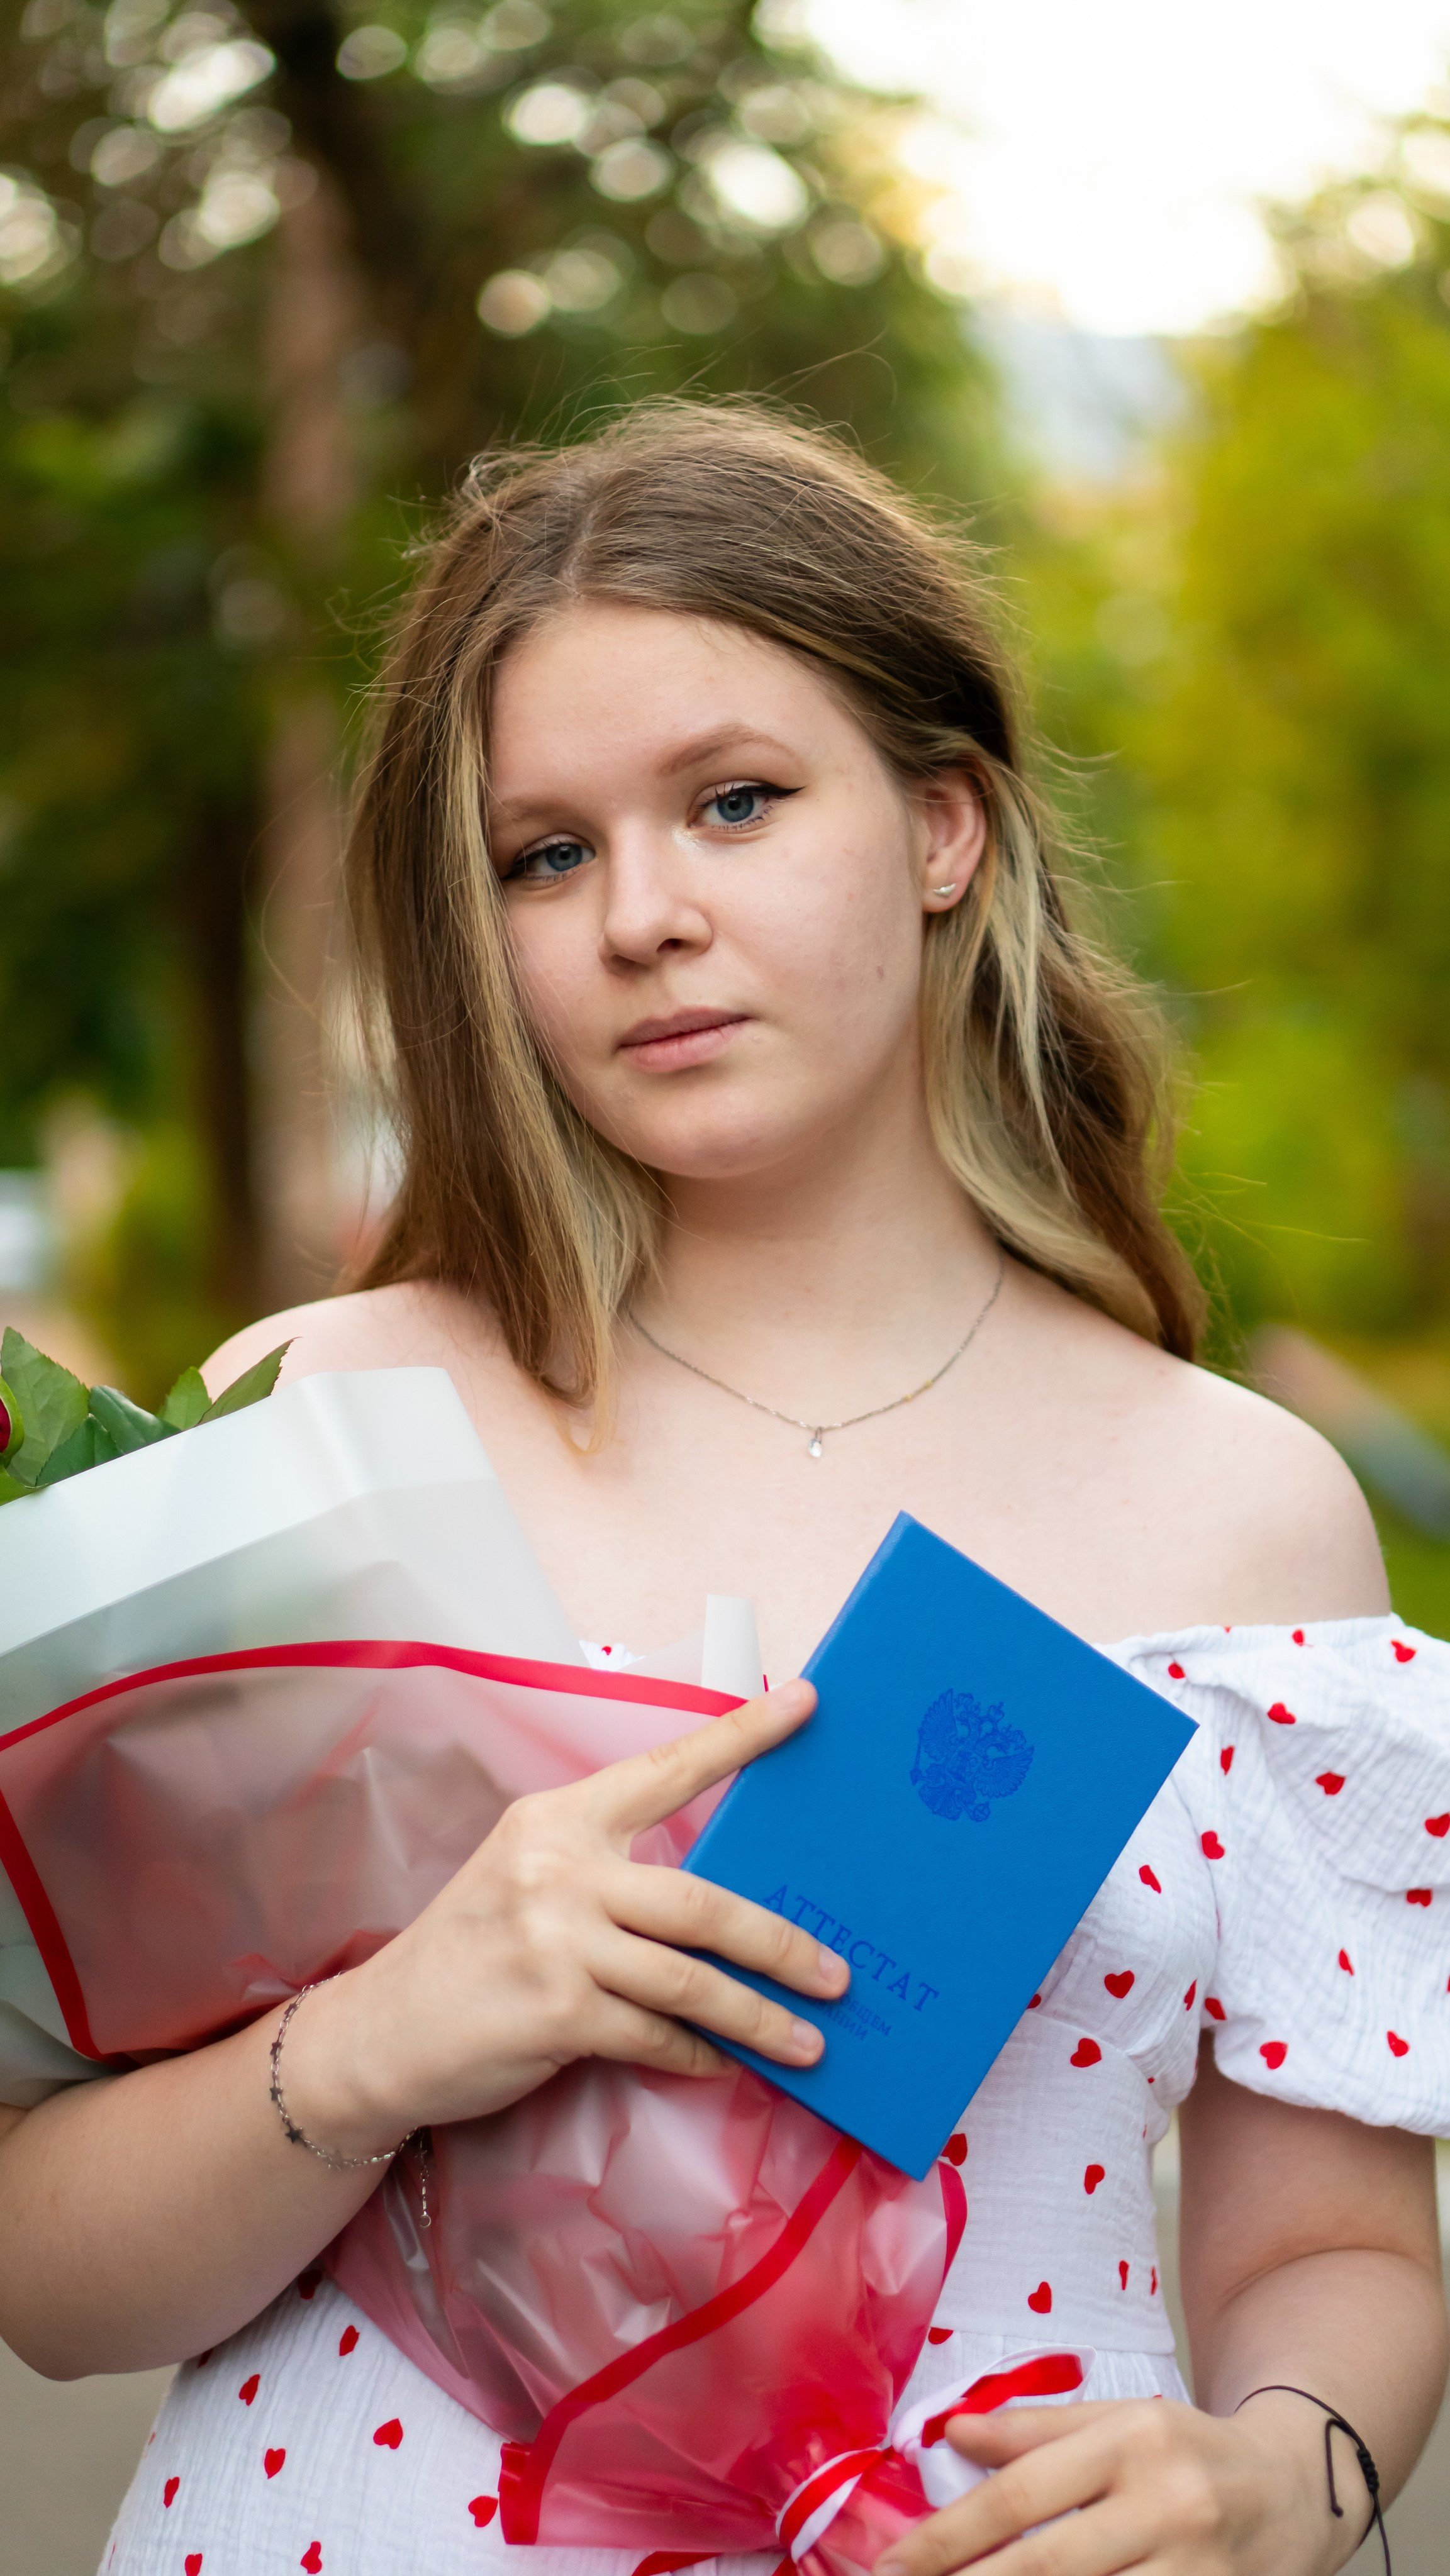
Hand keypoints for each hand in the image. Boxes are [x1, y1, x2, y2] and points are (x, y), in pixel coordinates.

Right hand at [282, 1678, 848, 2149]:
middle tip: (837, 1975)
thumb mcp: (530, 1880)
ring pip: (691, 1981)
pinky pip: (656, 2037)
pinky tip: (722, 2064)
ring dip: (759, 2018)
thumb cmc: (471, 1952)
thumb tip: (720, 1896)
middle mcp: (559, 1869)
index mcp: (559, 1819)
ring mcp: (556, 1941)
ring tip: (808, 2041)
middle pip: (704, 1904)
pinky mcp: (555, 2013)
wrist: (380, 2032)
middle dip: (782, 1944)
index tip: (807, 1701)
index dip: (743, 1737)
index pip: (668, 1768)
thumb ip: (610, 1872)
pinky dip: (698, 2056)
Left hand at [875, 2390, 1366, 2575]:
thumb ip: (1034, 2430)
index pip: (1019, 2496)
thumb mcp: (1118, 2419)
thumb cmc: (1189, 2452)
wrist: (1297, 2490)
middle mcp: (1165, 2505)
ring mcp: (1195, 2571)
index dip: (947, 2537)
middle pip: (1045, 2566)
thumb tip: (951, 2432)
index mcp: (1132, 2441)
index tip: (892, 2566)